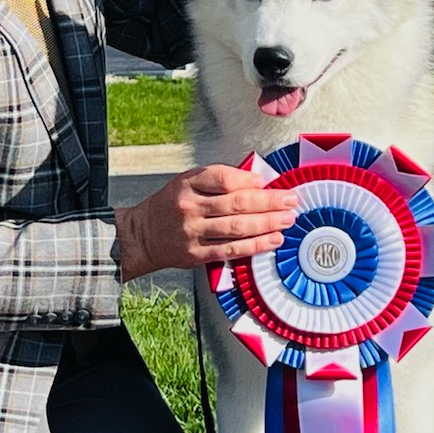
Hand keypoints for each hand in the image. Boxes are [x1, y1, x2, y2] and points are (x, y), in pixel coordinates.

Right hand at [113, 165, 298, 282]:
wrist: (143, 235)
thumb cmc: (170, 206)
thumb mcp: (187, 182)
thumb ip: (217, 180)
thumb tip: (256, 182)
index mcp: (187, 184)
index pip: (223, 178)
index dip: (249, 180)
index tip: (268, 181)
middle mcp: (190, 207)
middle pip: (236, 203)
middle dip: (269, 202)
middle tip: (290, 200)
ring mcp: (193, 232)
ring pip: (237, 228)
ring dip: (267, 224)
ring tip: (287, 220)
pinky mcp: (196, 254)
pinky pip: (232, 250)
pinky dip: (255, 245)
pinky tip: (272, 240)